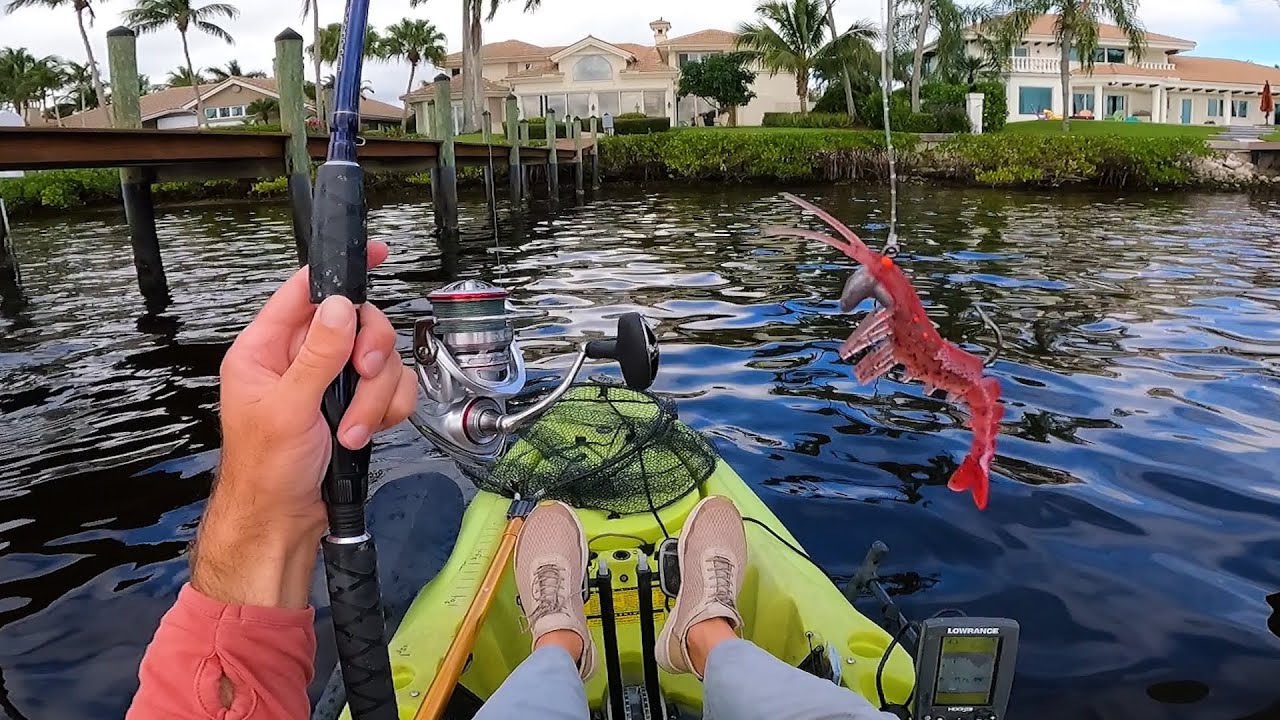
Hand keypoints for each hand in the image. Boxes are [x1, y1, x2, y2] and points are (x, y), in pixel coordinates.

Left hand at [192, 241, 416, 607]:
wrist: (285, 523)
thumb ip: (317, 356)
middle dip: (369, 354)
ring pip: (379, 359)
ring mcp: (331, 383)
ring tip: (352, 431)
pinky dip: (387, 411)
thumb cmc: (266, 471)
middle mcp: (301, 359)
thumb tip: (339, 306)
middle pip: (357, 323)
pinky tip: (365, 435)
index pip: (306, 291)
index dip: (341, 272)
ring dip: (375, 397)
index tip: (378, 252)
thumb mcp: (287, 409)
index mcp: (267, 349)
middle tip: (363, 377)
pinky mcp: (356, 406)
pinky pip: (392, 389)